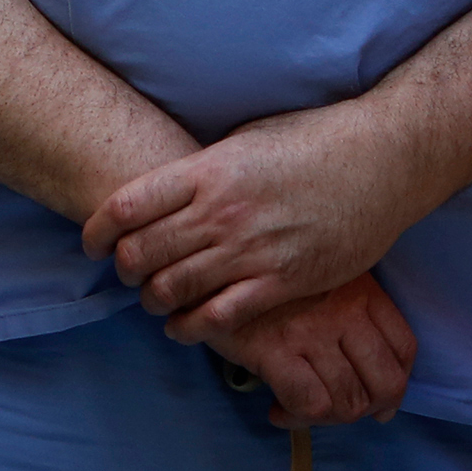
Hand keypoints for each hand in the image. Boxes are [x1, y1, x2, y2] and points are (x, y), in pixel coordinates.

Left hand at [79, 101, 432, 333]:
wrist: (379, 160)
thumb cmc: (312, 141)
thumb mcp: (244, 140)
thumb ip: (204, 169)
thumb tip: (169, 190)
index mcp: (206, 169)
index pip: (128, 205)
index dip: (98, 229)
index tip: (92, 242)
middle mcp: (221, 211)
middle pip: (144, 251)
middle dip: (124, 268)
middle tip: (124, 272)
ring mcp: (252, 248)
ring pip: (176, 287)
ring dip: (154, 300)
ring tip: (152, 299)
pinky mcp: (284, 280)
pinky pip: (222, 315)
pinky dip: (193, 328)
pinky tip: (183, 329)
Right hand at [196, 271, 416, 426]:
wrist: (200, 250)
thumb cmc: (255, 264)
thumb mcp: (312, 270)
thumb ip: (341, 301)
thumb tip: (358, 357)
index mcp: (359, 287)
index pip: (403, 346)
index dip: (397, 383)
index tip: (379, 401)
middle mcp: (344, 310)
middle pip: (385, 382)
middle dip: (368, 409)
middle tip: (341, 411)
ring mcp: (311, 331)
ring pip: (348, 400)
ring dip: (328, 420)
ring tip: (302, 413)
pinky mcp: (275, 348)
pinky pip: (309, 404)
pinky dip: (298, 419)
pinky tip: (278, 412)